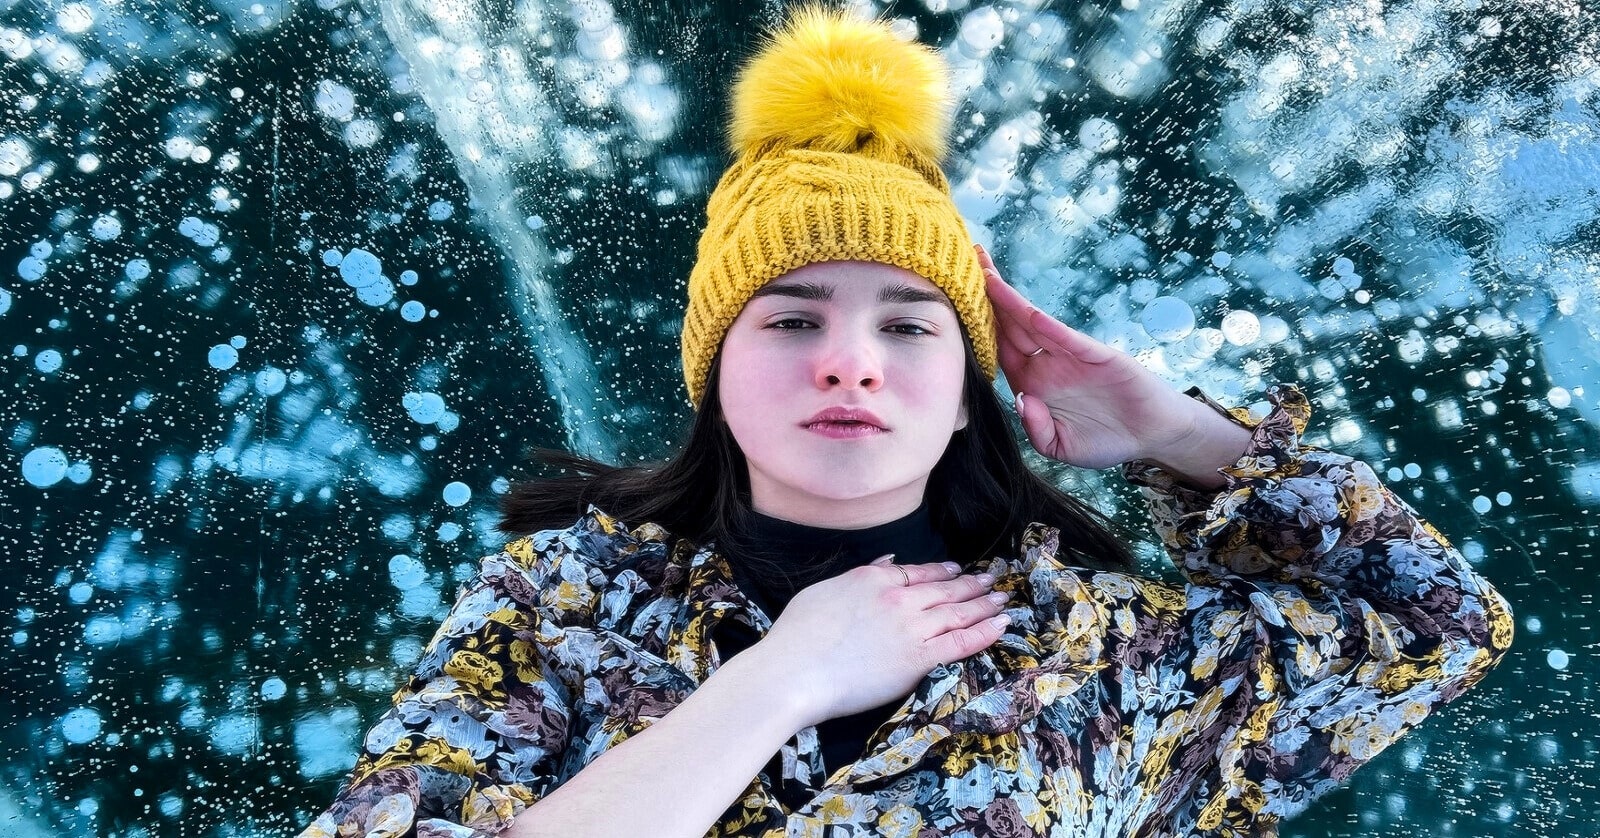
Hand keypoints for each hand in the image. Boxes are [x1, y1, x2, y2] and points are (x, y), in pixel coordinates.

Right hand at [751, 557, 1010, 728]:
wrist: (795, 672)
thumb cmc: (797, 636)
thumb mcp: (823, 590)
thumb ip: (859, 574)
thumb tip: (887, 560)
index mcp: (872, 578)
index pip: (917, 572)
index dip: (942, 571)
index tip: (957, 570)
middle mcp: (898, 597)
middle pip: (945, 589)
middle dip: (972, 584)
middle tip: (992, 581)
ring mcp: (912, 627)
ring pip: (958, 611)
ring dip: (984, 604)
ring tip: (1002, 599)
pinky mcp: (920, 658)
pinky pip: (962, 642)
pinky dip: (985, 631)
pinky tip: (1002, 624)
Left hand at [977, 244, 1198, 468]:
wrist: (1152, 434)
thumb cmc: (1105, 440)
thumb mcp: (1062, 447)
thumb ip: (1037, 430)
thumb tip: (1023, 401)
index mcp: (1032, 383)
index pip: (996, 351)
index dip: (975, 329)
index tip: (949, 307)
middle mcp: (1046, 364)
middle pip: (1008, 326)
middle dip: (986, 296)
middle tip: (962, 263)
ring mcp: (1069, 356)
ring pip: (1031, 323)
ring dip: (1009, 298)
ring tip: (985, 271)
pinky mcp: (1096, 355)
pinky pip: (1066, 339)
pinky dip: (1048, 326)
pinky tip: (1027, 312)